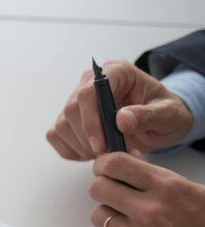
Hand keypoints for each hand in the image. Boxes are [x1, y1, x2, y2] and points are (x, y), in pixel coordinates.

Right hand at [47, 59, 193, 159]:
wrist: (160, 123)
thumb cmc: (166, 115)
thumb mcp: (169, 115)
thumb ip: (149, 116)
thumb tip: (122, 119)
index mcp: (117, 72)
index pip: (89, 92)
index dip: (90, 121)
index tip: (101, 146)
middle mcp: (91, 81)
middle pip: (71, 110)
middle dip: (86, 138)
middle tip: (107, 155)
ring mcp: (77, 99)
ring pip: (62, 125)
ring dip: (80, 147)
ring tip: (106, 154)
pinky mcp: (69, 117)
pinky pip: (56, 136)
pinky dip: (71, 150)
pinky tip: (92, 153)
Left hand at [89, 153, 204, 226]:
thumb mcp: (198, 195)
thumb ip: (163, 182)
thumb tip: (133, 166)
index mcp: (170, 188)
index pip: (116, 164)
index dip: (104, 165)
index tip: (104, 170)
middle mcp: (150, 210)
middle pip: (98, 189)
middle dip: (103, 190)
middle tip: (114, 197)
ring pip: (99, 217)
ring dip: (110, 218)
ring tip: (131, 224)